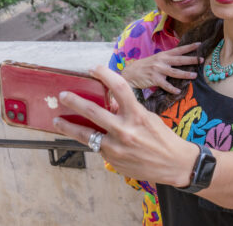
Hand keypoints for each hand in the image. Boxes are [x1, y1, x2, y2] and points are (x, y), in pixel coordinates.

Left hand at [53, 65, 198, 186]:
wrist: (174, 164)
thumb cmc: (163, 138)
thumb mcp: (148, 118)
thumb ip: (128, 111)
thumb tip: (109, 105)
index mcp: (138, 115)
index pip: (120, 88)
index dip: (105, 75)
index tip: (94, 69)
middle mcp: (125, 130)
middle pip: (93, 112)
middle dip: (74, 101)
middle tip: (63, 95)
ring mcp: (116, 147)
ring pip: (85, 134)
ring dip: (68, 126)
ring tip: (58, 120)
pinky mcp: (112, 160)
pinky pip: (97, 147)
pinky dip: (92, 140)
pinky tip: (88, 137)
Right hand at [121, 43, 202, 93]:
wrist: (130, 73)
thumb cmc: (145, 67)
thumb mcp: (156, 60)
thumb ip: (167, 60)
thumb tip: (180, 61)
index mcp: (163, 55)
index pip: (179, 50)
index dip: (189, 47)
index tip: (199, 44)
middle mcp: (162, 61)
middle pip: (179, 60)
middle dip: (191, 60)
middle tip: (201, 60)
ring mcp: (158, 70)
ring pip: (175, 72)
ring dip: (185, 74)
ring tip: (195, 76)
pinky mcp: (154, 79)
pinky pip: (165, 85)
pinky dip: (172, 88)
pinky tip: (178, 91)